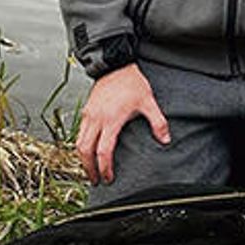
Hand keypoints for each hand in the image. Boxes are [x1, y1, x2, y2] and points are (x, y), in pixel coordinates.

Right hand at [76, 64, 169, 184]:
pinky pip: (79, 133)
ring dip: (83, 159)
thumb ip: (158, 122)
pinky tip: (90, 151)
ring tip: (91, 169)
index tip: (109, 178)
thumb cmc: (131, 82)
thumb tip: (165, 140)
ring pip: (79, 143)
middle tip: (96, 180)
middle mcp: (96, 118)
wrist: (115, 64)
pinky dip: (82, 146)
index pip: (103, 151)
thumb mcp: (148, 101)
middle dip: (89, 168)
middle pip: (85, 151)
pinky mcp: (86, 111)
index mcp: (111, 119)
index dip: (105, 168)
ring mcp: (89, 115)